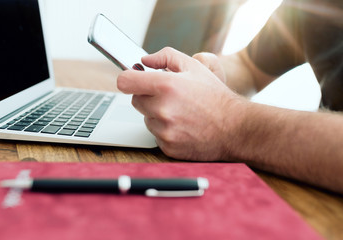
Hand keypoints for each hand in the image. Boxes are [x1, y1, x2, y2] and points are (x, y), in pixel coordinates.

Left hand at [117, 47, 245, 160]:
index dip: (129, 78)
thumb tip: (144, 60)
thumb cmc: (215, 96)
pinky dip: (165, 131)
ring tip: (180, 113)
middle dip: (148, 97)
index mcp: (166, 86)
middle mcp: (162, 109)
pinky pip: (156, 135)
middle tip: (168, 96)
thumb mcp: (194, 66)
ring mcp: (164, 131)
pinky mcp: (168, 147)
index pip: (125, 82)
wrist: (235, 128)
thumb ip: (165, 56)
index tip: (133, 79)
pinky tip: (183, 126)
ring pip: (147, 119)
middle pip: (135, 101)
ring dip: (157, 115)